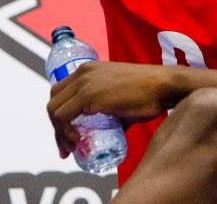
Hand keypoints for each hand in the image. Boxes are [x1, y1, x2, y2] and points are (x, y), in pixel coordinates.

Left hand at [47, 61, 171, 157]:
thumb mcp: (122, 97)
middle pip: (53, 101)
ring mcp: (84, 83)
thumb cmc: (149, 94)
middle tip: (67, 146)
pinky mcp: (89, 95)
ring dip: (59, 132)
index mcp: (88, 70)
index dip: (60, 116)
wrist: (163, 86)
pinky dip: (64, 131)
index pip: (61, 92)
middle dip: (56, 127)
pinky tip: (77, 140)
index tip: (70, 136)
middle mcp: (82, 73)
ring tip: (72, 147)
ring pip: (54, 110)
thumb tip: (112, 128)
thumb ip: (113, 110)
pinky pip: (63, 116)